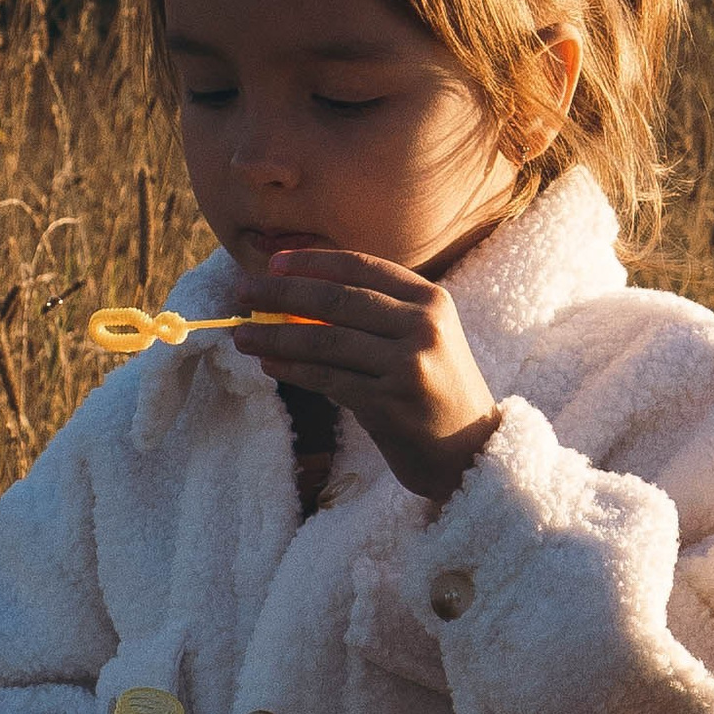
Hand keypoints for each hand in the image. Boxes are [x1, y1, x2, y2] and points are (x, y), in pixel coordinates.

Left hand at [232, 248, 500, 505]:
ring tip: (242, 334)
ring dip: (275, 336)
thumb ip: (375, 313)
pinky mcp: (390, 403)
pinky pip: (327, 379)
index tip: (272, 264)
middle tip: (242, 293)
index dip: (311, 262)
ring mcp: (408, 364)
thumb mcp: (421, 338)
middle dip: (281, 294)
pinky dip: (292, 370)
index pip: (360, 267)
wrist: (470, 451)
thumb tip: (296, 297)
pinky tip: (269, 364)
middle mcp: (423, 326)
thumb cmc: (434, 390)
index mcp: (431, 299)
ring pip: (325, 340)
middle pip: (336, 299)